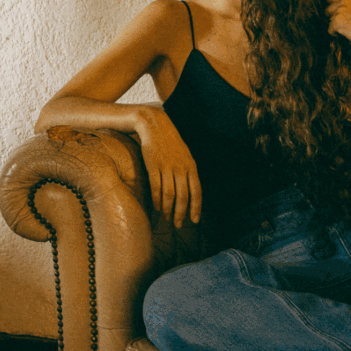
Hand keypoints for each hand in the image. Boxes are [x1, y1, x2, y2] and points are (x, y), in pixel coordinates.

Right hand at [135, 108, 201, 226]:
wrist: (155, 126)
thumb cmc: (171, 142)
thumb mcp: (185, 155)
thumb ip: (188, 172)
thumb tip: (191, 191)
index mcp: (191, 166)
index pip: (197, 191)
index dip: (196, 208)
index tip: (194, 220)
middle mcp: (181, 168)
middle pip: (183, 196)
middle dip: (181, 213)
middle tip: (178, 224)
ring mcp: (167, 167)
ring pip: (169, 195)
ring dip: (168, 209)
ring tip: (167, 218)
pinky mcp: (153, 166)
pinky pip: (156, 188)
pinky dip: (157, 200)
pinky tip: (158, 207)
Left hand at [326, 0, 350, 57]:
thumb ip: (348, 8)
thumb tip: (331, 11)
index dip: (332, 8)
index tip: (339, 17)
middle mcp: (345, 0)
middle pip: (327, 11)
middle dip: (333, 19)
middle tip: (348, 26)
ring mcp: (341, 9)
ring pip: (328, 21)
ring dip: (336, 27)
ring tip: (350, 30)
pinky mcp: (337, 20)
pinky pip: (330, 30)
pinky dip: (336, 35)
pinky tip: (349, 35)